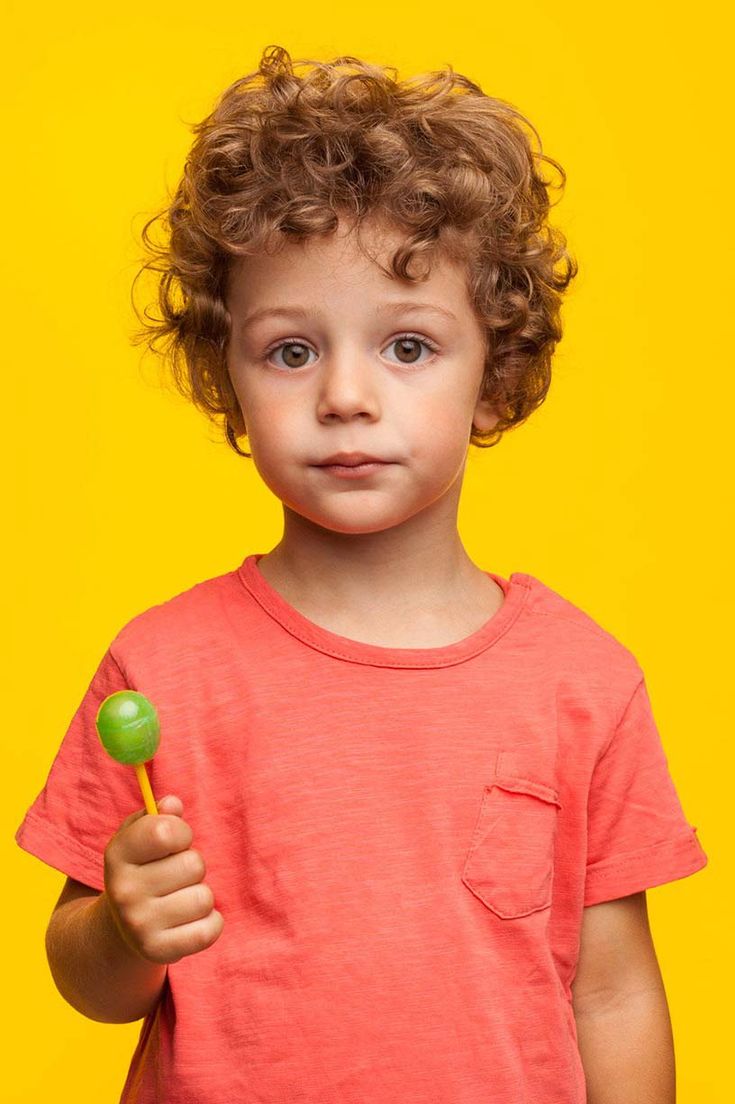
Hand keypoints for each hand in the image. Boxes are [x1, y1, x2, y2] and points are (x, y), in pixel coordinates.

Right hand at [102, 794, 223, 964]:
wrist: (121, 926)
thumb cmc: (142, 868)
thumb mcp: (139, 836)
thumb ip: (158, 816)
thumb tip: (172, 804)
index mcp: (117, 854)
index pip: (166, 830)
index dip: (181, 832)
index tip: (174, 842)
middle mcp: (123, 891)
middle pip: (194, 864)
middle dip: (192, 866)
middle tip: (174, 876)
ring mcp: (139, 925)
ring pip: (204, 897)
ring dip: (199, 895)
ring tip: (179, 898)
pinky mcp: (158, 951)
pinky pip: (210, 929)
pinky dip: (210, 923)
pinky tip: (189, 920)